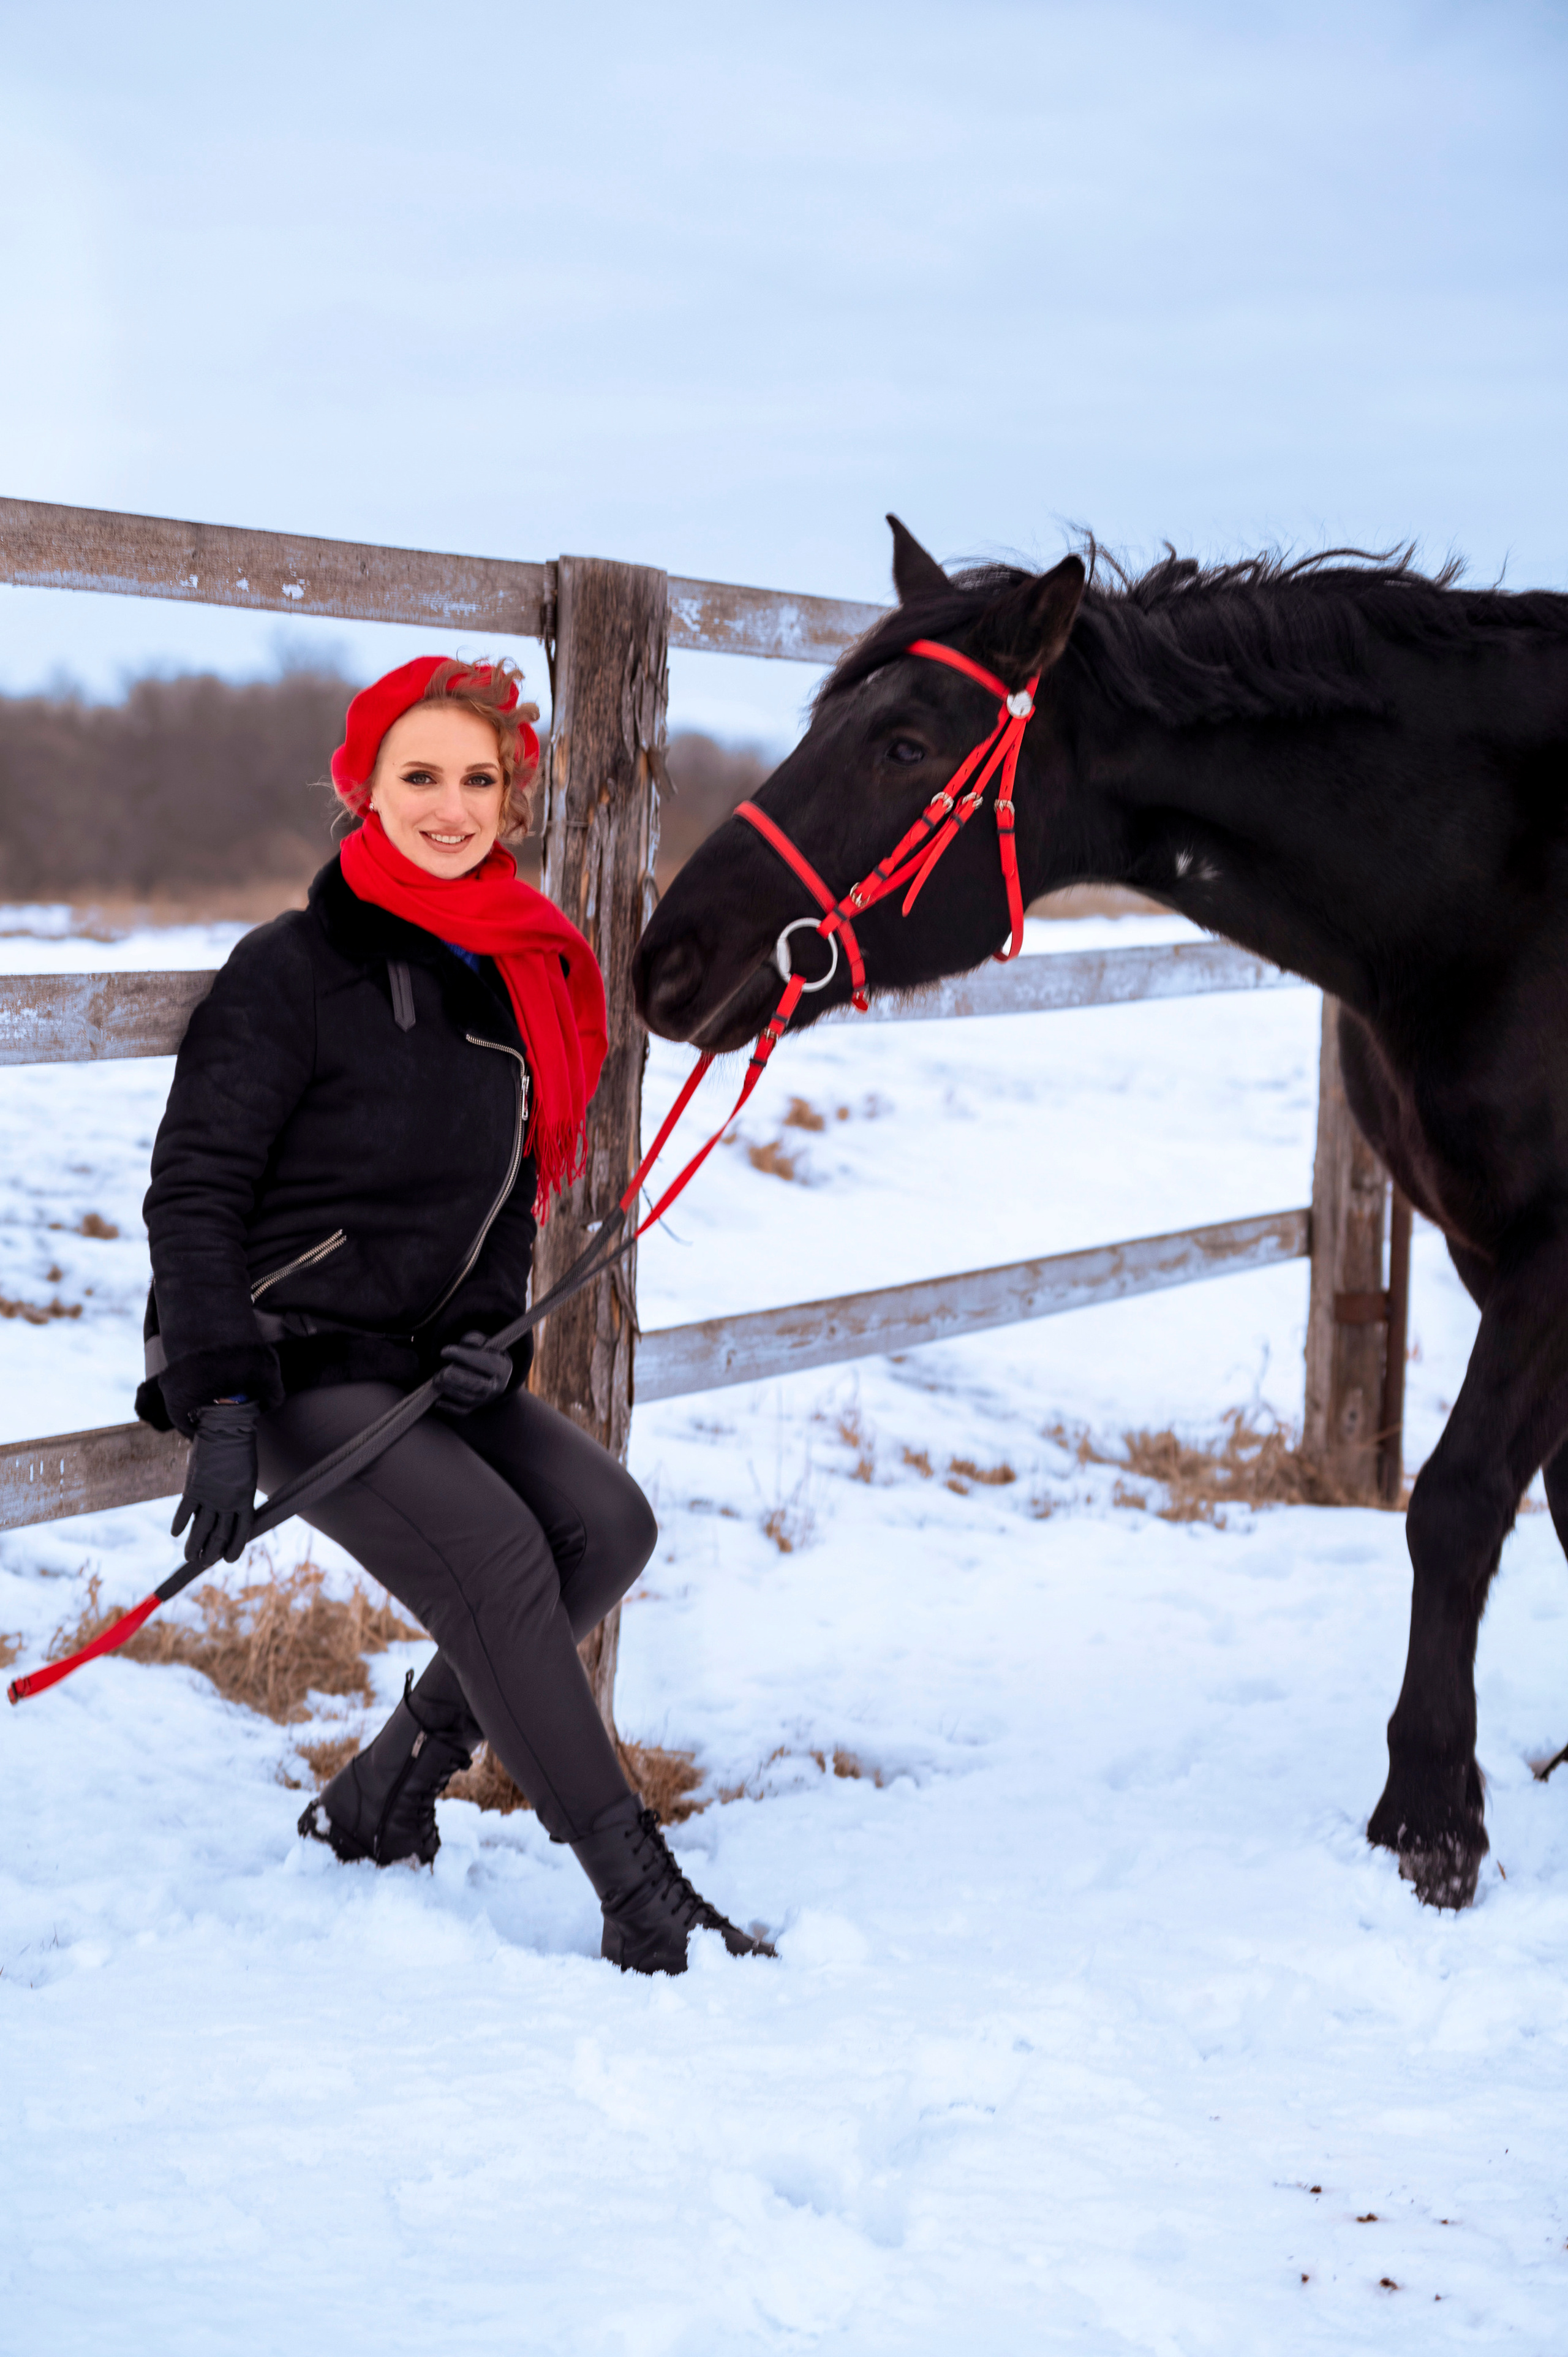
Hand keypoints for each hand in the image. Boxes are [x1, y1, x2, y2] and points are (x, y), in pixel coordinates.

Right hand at [171, 1400, 259, 1569]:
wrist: (228, 1430)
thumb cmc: (240, 1452)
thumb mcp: (246, 1477)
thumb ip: (237, 1497)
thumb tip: (226, 1512)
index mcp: (245, 1500)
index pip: (240, 1532)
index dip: (234, 1548)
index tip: (227, 1560)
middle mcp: (228, 1502)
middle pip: (219, 1534)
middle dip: (211, 1551)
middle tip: (204, 1562)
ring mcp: (210, 1496)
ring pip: (200, 1528)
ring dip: (194, 1545)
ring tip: (190, 1557)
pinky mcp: (194, 1487)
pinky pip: (184, 1510)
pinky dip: (179, 1523)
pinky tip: (175, 1533)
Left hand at [433, 1332, 512, 1414]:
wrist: (491, 1372)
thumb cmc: (485, 1353)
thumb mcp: (484, 1341)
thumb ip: (475, 1339)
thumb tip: (470, 1344)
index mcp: (502, 1368)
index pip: (485, 1363)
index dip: (463, 1356)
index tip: (445, 1351)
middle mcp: (497, 1387)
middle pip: (478, 1385)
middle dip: (457, 1379)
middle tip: (442, 1371)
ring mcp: (486, 1399)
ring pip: (467, 1398)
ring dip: (449, 1389)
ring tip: (437, 1378)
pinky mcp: (475, 1406)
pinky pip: (462, 1411)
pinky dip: (450, 1408)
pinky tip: (438, 1402)